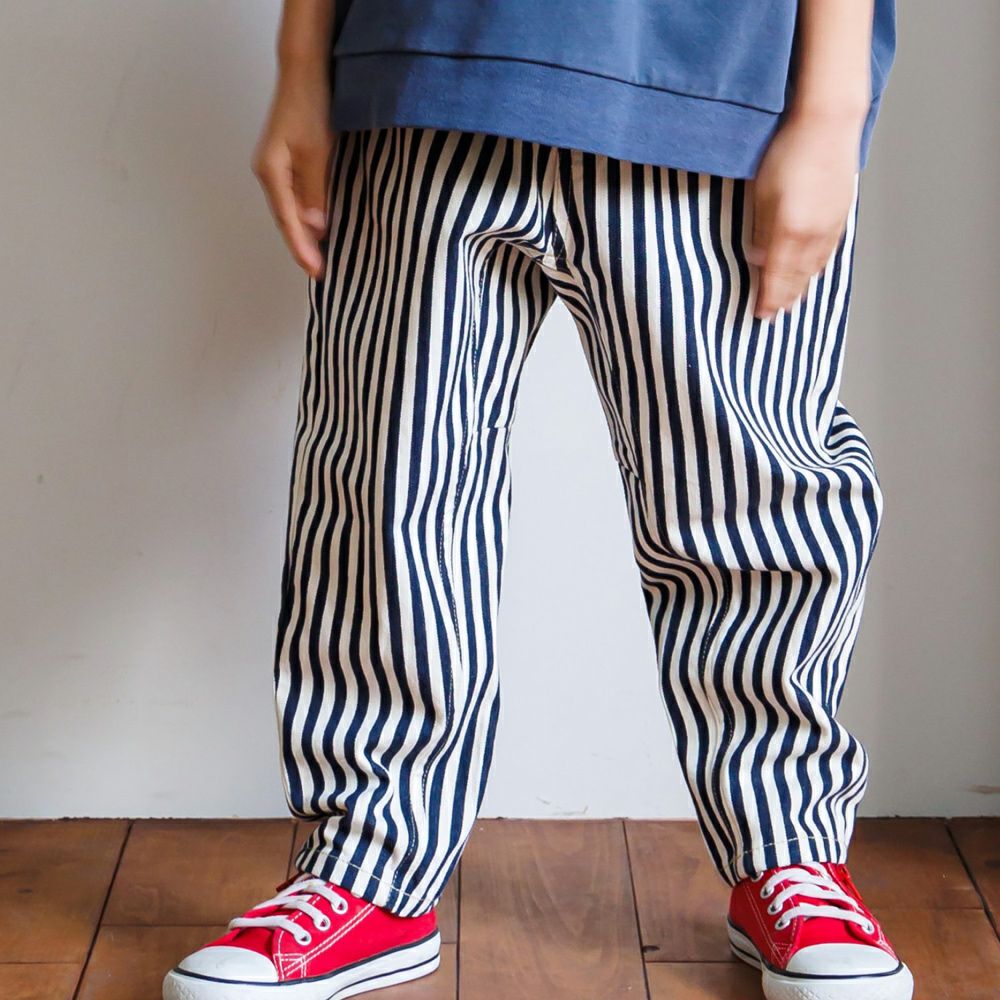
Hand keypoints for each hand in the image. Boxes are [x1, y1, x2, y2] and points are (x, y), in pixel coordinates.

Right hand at [252, 63, 333, 278]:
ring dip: (303, 233)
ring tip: (319, 257)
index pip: (288, 222)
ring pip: (290, 210)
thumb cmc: (309, 107)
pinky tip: (317, 227)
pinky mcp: (285, 161)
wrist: (304, 73)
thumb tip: (315, 227)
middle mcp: (268, 173)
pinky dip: (305, 215)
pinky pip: (294, 197)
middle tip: (319, 272)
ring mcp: (274, 167)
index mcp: (271, 173)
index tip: (316, 272)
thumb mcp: (317, 152)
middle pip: (285, 220)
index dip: (302, 249)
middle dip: (302, 247)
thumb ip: (315, 190)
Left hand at [749, 111, 861, 319]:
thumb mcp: (761, 193)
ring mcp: (831, 224)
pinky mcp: (841, 213)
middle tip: (774, 315)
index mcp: (790, 230)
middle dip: (784, 298)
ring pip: (815, 266)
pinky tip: (814, 273)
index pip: (776, 276)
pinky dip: (819, 267)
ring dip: (802, 286)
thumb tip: (756, 259)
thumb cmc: (788, 151)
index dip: (768, 298)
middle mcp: (814, 234)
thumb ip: (760, 230)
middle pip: (797, 277)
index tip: (760, 316)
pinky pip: (829, 251)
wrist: (829, 122)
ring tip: (792, 302)